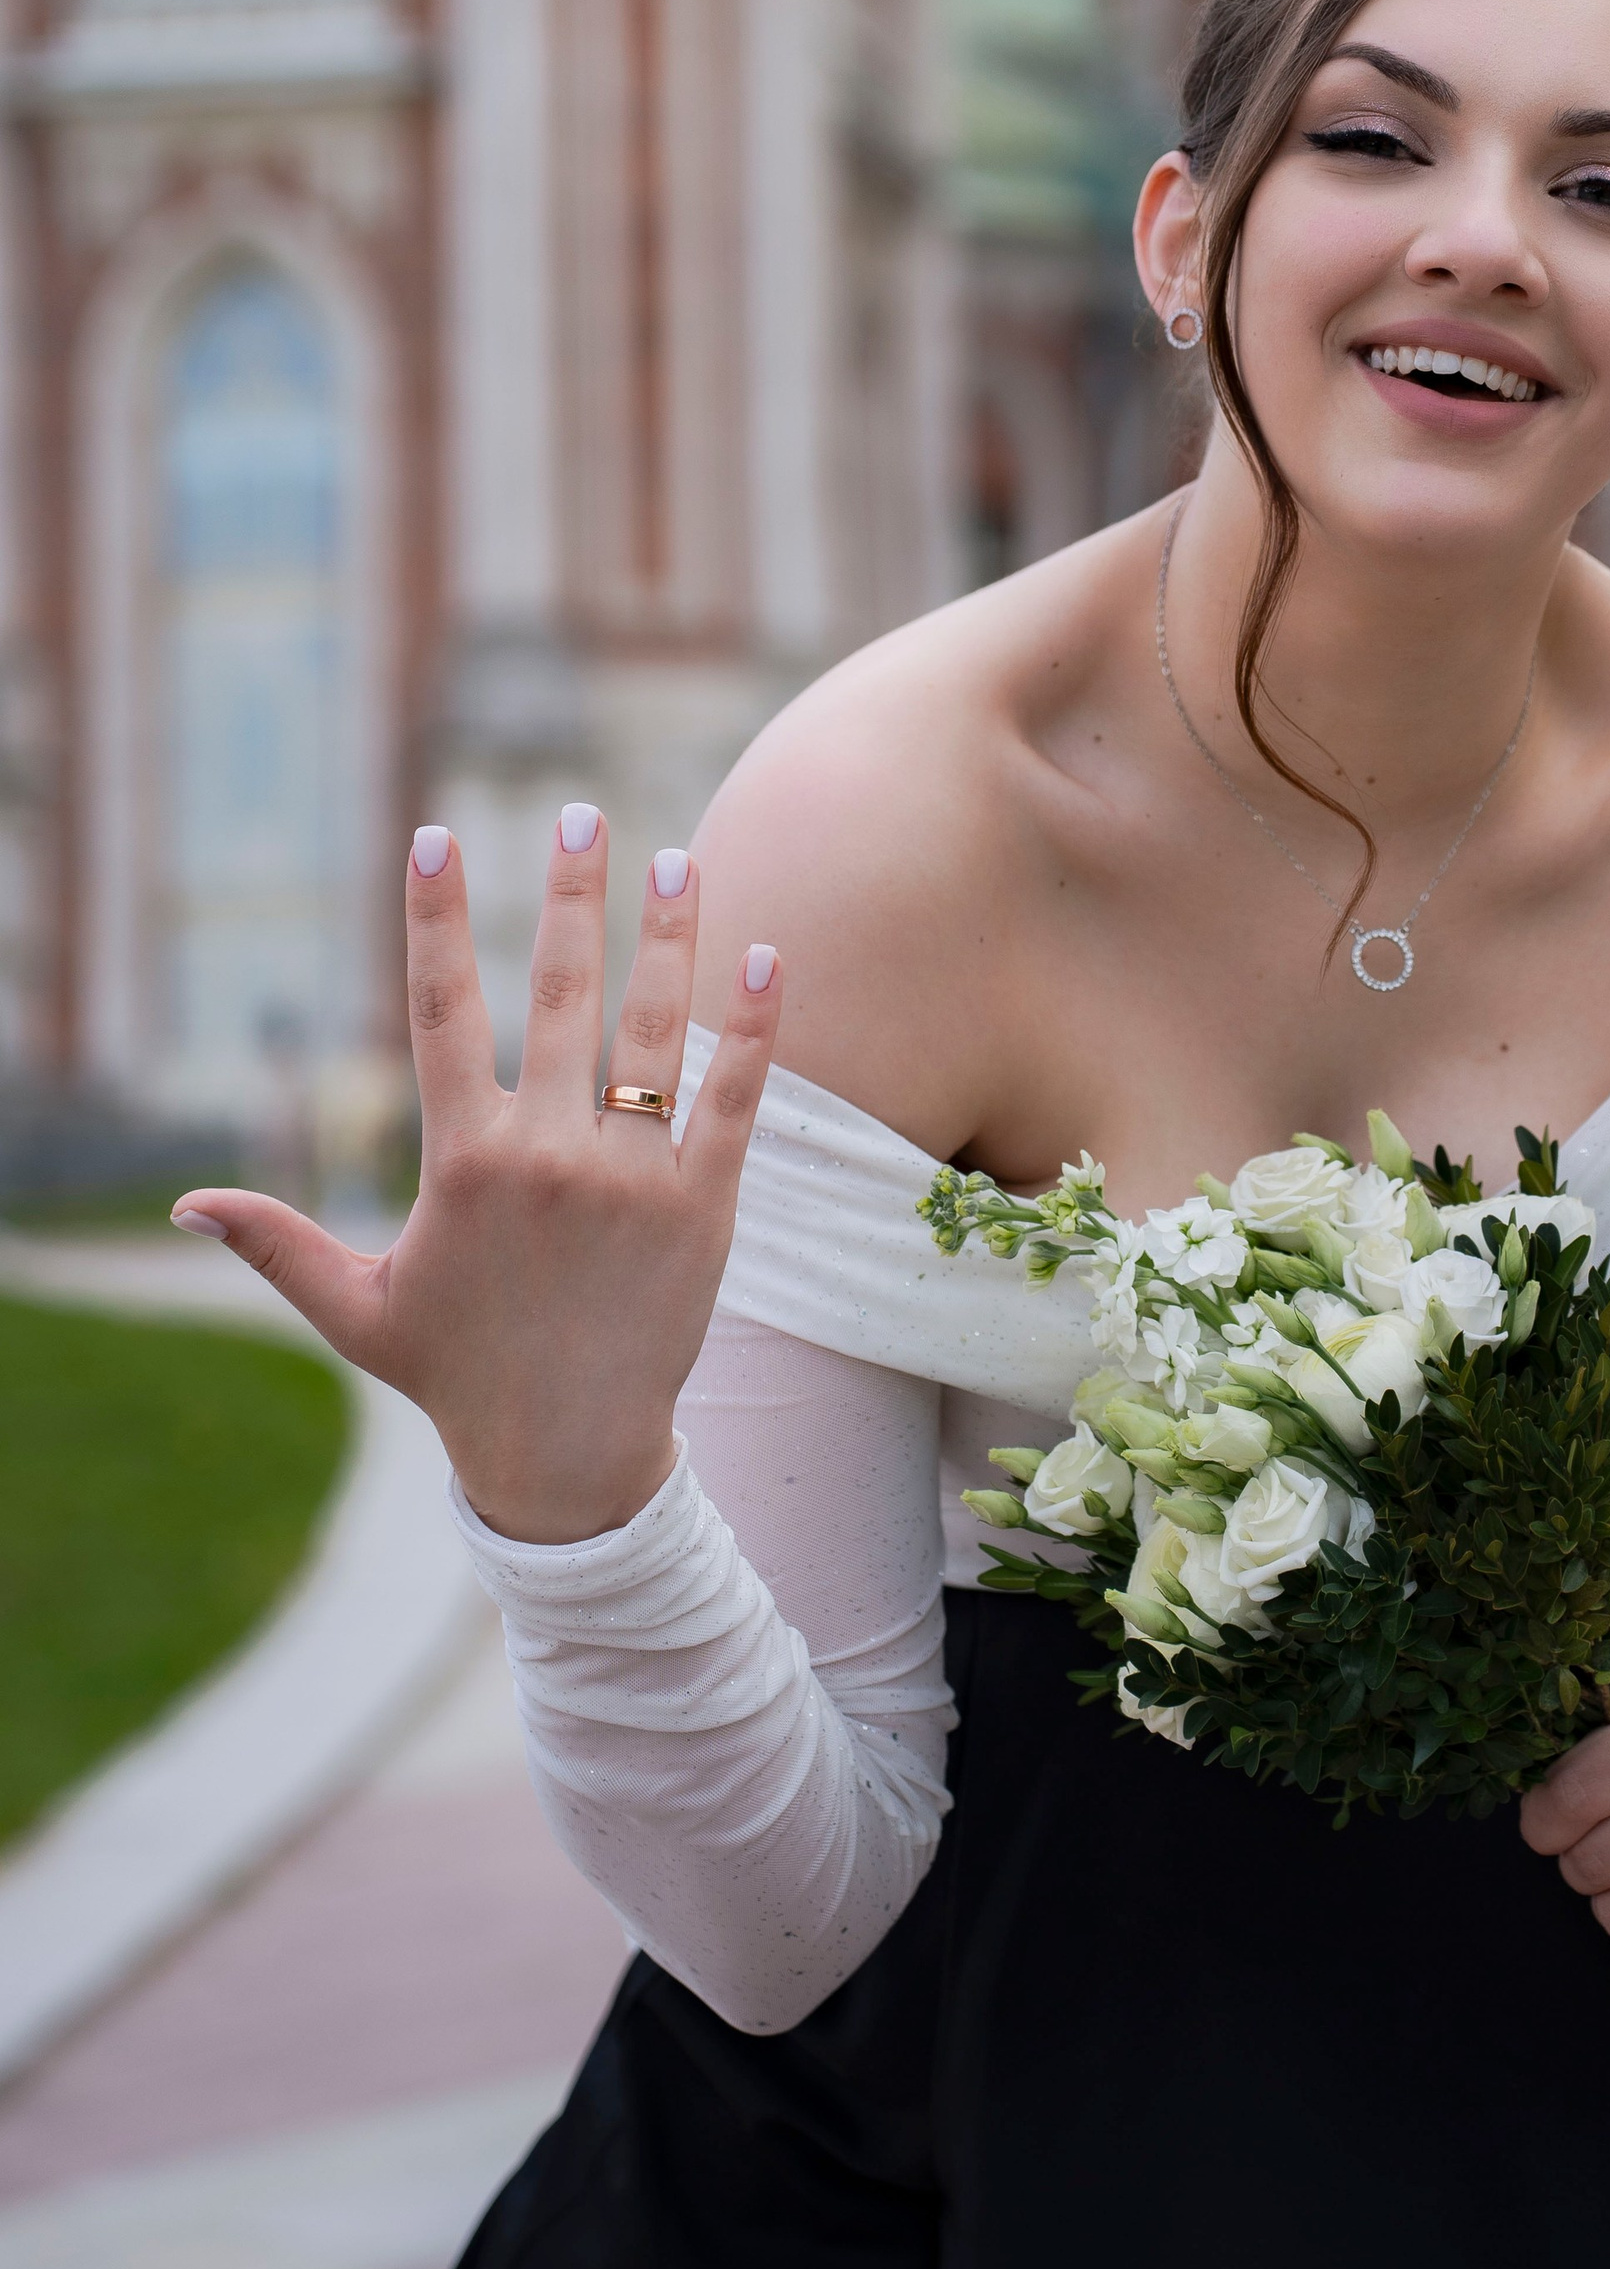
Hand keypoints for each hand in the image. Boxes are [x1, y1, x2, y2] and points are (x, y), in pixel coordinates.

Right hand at [169, 808, 781, 1544]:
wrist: (569, 1456)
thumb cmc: (457, 1374)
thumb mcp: (357, 1309)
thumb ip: (279, 1243)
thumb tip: (186, 1207)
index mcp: (463, 1163)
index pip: (443, 1012)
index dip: (437, 918)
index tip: (437, 835)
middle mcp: (550, 1158)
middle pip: (563, 994)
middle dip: (569, 895)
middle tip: (581, 812)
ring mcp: (634, 1180)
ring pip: (657, 1033)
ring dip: (671, 939)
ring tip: (678, 860)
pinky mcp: (706, 1208)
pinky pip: (734, 1100)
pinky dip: (752, 1030)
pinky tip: (764, 959)